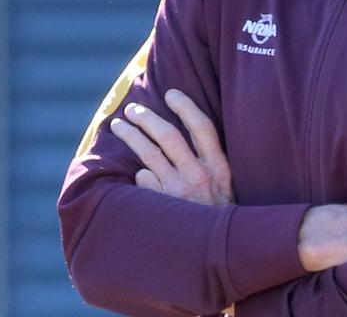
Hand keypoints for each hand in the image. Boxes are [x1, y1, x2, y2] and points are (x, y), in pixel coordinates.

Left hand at [109, 89, 234, 205]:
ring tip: (118, 126)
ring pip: (148, 154)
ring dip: (130, 136)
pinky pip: (143, 181)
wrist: (222, 254)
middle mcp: (200, 176)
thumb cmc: (222, 215)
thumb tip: (187, 136)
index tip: (171, 92)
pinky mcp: (162, 207)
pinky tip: (136, 171)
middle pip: (169, 135)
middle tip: (133, 110)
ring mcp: (179, 192)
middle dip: (147, 118)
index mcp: (220, 167)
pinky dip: (140, 174)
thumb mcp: (227, 187)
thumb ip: (211, 163)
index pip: (202, 127)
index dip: (186, 106)